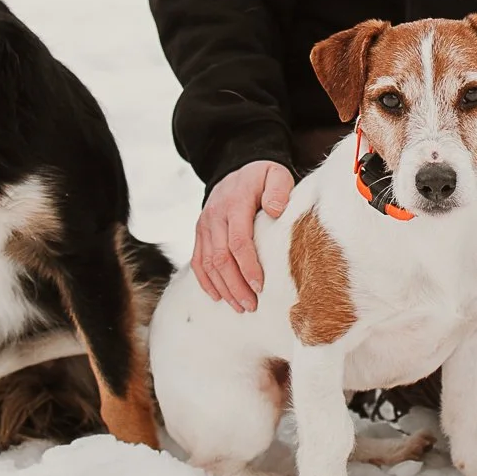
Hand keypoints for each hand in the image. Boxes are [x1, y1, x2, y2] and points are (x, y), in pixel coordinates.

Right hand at [192, 159, 293, 310]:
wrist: (235, 169)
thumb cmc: (261, 177)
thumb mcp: (276, 174)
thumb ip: (278, 189)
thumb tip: (276, 210)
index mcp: (235, 204)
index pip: (239, 241)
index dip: (248, 266)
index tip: (260, 286)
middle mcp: (215, 216)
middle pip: (221, 258)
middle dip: (236, 285)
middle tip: (251, 305)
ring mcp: (204, 225)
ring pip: (208, 263)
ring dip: (223, 288)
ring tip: (240, 306)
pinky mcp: (199, 233)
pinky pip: (198, 260)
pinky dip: (206, 281)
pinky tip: (218, 296)